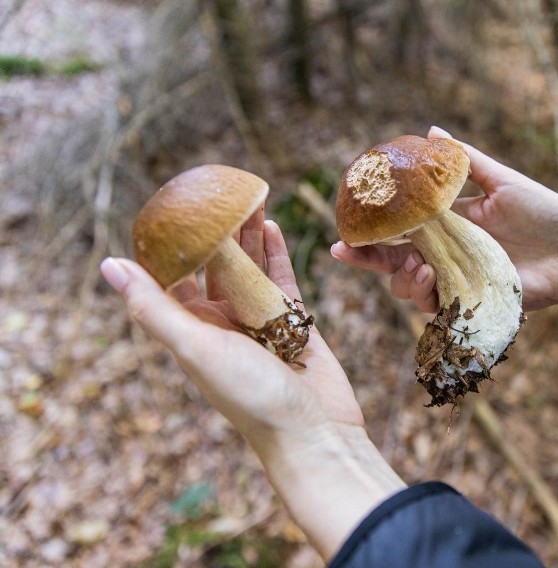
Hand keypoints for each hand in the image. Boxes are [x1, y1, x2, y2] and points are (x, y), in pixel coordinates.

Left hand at [101, 212, 403, 560]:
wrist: (314, 432)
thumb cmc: (252, 398)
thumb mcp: (196, 349)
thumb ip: (154, 307)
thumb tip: (109, 264)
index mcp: (193, 330)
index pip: (171, 278)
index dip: (168, 244)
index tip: (169, 207)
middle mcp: (222, 324)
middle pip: (214, 266)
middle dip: (214, 231)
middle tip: (217, 192)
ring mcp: (259, 321)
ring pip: (249, 268)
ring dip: (246, 235)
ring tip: (246, 197)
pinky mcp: (294, 322)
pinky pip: (282, 279)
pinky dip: (276, 253)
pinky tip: (271, 225)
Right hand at [331, 126, 557, 311]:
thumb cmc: (545, 214)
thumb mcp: (504, 182)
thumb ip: (467, 161)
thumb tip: (430, 130)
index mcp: (448, 224)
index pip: (400, 226)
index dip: (371, 226)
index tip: (345, 222)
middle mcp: (445, 253)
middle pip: (393, 259)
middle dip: (365, 258)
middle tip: (345, 250)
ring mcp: (455, 280)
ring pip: (407, 286)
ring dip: (402, 277)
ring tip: (421, 265)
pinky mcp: (470, 303)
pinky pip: (434, 307)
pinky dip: (425, 295)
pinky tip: (433, 278)